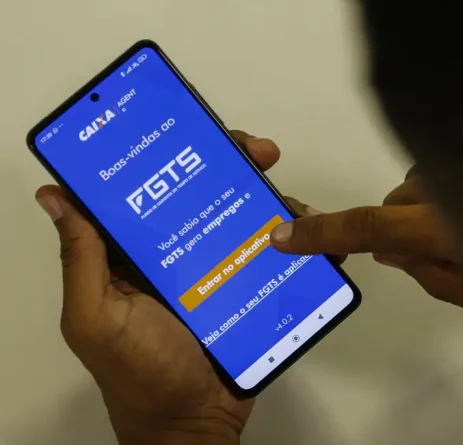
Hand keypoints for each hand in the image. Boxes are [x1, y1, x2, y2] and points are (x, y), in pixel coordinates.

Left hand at [34, 131, 290, 444]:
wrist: (196, 423)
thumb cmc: (140, 374)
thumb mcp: (95, 317)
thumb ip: (81, 259)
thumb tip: (56, 196)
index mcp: (131, 252)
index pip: (149, 188)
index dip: (171, 154)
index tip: (197, 131)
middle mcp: (173, 252)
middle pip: (202, 191)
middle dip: (233, 162)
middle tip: (263, 154)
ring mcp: (213, 269)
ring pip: (240, 215)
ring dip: (267, 196)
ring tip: (290, 197)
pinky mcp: (245, 287)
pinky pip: (268, 252)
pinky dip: (290, 236)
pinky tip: (308, 230)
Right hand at [270, 167, 462, 319]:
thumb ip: (428, 272)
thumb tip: (391, 252)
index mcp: (450, 227)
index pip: (370, 227)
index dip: (323, 233)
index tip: (283, 236)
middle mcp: (455, 188)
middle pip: (393, 203)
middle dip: (402, 229)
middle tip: (443, 255)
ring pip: (417, 184)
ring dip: (426, 209)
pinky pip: (445, 173)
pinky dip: (447, 192)